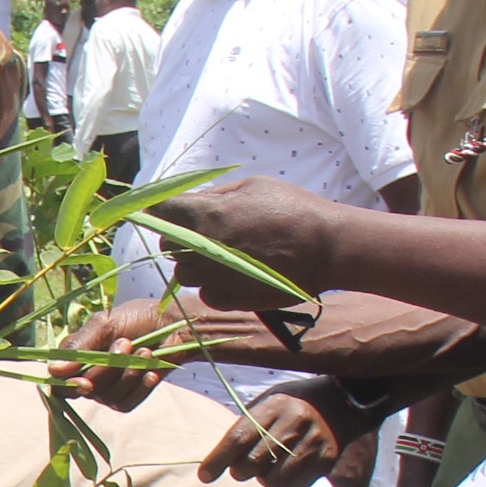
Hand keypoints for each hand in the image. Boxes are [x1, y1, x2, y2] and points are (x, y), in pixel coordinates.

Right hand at [48, 305, 166, 411]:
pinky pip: (126, 402)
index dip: (68, 385)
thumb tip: (54, 370)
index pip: (59, 383)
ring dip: (128, 373)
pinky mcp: (127, 398)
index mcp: (75, 358)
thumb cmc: (136, 319)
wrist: (172, 326)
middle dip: (107, 367)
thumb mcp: (104, 324)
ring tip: (144, 351)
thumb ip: (79, 346)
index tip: (85, 380)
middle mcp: (87, 377)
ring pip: (107, 396)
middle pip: (85, 389)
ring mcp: (107, 391)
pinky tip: (151, 372)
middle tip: (126, 342)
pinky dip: (140, 386)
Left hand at [150, 175, 344, 310]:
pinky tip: (238, 273)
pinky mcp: (225, 300)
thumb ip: (214, 195)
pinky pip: (204, 292)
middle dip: (181, 237)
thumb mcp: (252, 186)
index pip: (159, 212)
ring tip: (227, 255)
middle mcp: (200, 248)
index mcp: (205, 214)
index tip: (167, 212)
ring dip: (196, 264)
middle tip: (208, 232)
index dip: (161, 211)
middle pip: (168, 245)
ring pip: (183, 273)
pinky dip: (215, 285)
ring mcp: (211, 277)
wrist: (326, 248)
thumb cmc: (292, 209)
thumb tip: (190, 201)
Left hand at [202, 391, 339, 486]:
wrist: (342, 401)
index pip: (238, 437)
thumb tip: (218, 458)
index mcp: (274, 405)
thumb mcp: (269, 401)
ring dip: (263, 478)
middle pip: (252, 462)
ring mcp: (312, 441)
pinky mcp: (326, 459)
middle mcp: (294, 422)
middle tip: (241, 469)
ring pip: (271, 480)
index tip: (205, 476)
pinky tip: (288, 469)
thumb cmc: (293, 404)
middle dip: (239, 471)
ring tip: (268, 466)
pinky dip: (285, 484)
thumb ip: (246, 425)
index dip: (218, 460)